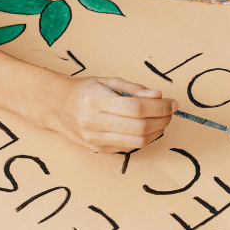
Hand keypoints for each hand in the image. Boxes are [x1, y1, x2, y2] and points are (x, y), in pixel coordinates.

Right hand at [51, 76, 177, 153]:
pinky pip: (129, 147)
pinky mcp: (99, 149)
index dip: (159, 107)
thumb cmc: (85, 90)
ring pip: (137, 142)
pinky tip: (149, 127)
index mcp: (96, 101)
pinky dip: (145, 138)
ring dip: (157, 131)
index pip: (136, 108)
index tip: (172, 102)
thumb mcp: (107, 81)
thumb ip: (134, 88)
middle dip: (162, 119)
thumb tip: (158, 95)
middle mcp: (94, 122)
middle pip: (139, 127)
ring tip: (163, 119)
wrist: (57, 107)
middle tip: (171, 111)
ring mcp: (96, 139)